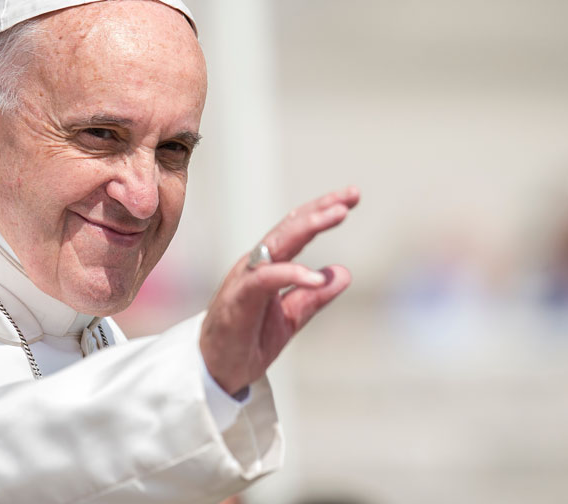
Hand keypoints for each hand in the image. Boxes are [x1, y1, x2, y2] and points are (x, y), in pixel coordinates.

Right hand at [199, 186, 359, 394]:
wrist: (215, 372)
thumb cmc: (246, 341)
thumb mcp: (290, 318)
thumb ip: (313, 297)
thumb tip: (344, 274)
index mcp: (267, 266)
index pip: (296, 230)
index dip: (322, 211)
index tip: (352, 198)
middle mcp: (255, 265)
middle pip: (289, 227)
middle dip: (320, 208)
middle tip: (352, 195)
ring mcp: (245, 279)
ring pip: (277, 243)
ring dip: (308, 226)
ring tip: (337, 214)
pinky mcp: (238, 299)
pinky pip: (264, 279)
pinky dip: (291, 273)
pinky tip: (316, 278)